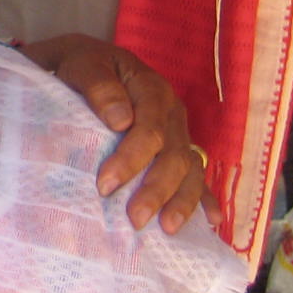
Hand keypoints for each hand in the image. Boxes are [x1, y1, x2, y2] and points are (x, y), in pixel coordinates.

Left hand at [22, 32, 213, 233]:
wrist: (82, 63)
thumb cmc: (80, 67)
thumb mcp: (82, 65)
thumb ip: (99, 86)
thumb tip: (121, 120)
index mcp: (151, 88)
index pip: (150, 129)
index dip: (131, 158)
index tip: (105, 185)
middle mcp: (172, 112)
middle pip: (173, 155)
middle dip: (156, 189)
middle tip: (135, 219)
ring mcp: (179, 131)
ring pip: (190, 169)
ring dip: (182, 201)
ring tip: (168, 229)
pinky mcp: (178, 148)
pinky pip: (197, 175)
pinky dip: (205, 198)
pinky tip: (212, 222)